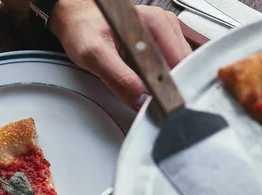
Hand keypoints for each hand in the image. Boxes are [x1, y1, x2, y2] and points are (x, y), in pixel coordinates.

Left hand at [49, 0, 191, 110]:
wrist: (78, 21)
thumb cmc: (84, 30)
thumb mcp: (95, 55)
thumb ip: (119, 79)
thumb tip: (141, 99)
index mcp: (154, 23)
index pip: (178, 63)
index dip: (173, 88)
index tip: (164, 107)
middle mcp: (164, 25)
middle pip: (183, 66)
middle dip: (172, 89)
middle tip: (156, 107)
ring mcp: (165, 34)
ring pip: (180, 68)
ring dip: (169, 86)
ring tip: (153, 98)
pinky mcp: (161, 43)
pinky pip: (171, 66)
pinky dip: (164, 81)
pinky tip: (152, 88)